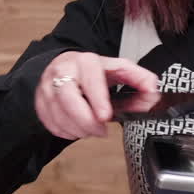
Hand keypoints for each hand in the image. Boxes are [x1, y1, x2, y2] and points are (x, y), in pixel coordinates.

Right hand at [37, 52, 159, 139]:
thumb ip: (139, 79)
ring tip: (91, 129)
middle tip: (100, 130)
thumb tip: (154, 91)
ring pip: (58, 116)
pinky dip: (66, 132)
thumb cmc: (93, 72)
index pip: (90, 79)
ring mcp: (47, 87)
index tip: (105, 116)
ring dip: (78, 130)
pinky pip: (51, 124)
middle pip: (67, 100)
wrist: (63, 67)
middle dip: (86, 122)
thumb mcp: (118, 70)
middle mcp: (62, 71)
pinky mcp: (39, 102)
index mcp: (85, 61)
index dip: (97, 99)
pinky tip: (77, 127)